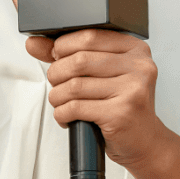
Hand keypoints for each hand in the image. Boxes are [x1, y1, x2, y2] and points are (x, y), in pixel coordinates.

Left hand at [25, 29, 167, 170]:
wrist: (145, 142)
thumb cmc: (121, 105)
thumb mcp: (101, 74)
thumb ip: (68, 55)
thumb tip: (33, 43)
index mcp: (135, 49)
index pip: (90, 36)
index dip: (64, 46)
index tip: (56, 57)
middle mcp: (139, 67)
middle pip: (79, 60)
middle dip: (57, 73)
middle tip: (57, 84)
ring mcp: (132, 90)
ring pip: (74, 85)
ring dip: (57, 96)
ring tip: (61, 102)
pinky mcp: (121, 114)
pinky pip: (76, 107)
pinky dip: (62, 113)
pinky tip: (66, 116)